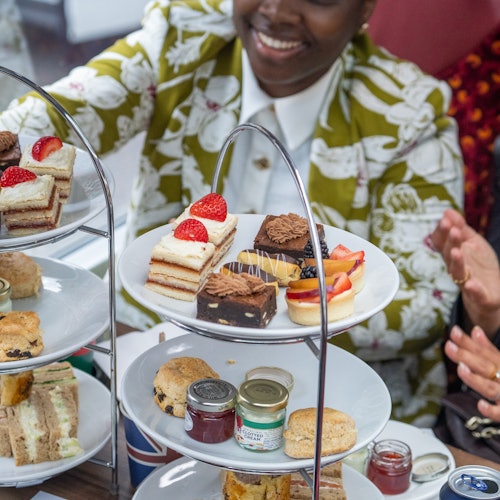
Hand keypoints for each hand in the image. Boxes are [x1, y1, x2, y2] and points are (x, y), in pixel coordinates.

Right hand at [431, 209, 499, 337]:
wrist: (493, 293)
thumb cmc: (480, 266)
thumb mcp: (472, 243)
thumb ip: (461, 227)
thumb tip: (446, 211)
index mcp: (454, 254)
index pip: (442, 243)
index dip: (442, 233)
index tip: (444, 220)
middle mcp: (457, 267)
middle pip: (449, 255)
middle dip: (451, 243)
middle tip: (454, 231)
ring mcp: (467, 282)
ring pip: (458, 273)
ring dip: (457, 263)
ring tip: (457, 252)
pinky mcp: (480, 296)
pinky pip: (475, 294)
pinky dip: (473, 290)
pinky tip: (471, 285)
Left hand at [445, 326, 499, 421]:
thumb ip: (489, 349)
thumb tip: (475, 330)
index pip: (484, 352)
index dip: (468, 342)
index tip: (453, 331)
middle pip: (485, 366)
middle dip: (467, 356)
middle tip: (449, 346)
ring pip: (490, 389)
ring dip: (475, 379)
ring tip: (460, 369)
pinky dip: (492, 410)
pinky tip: (480, 405)